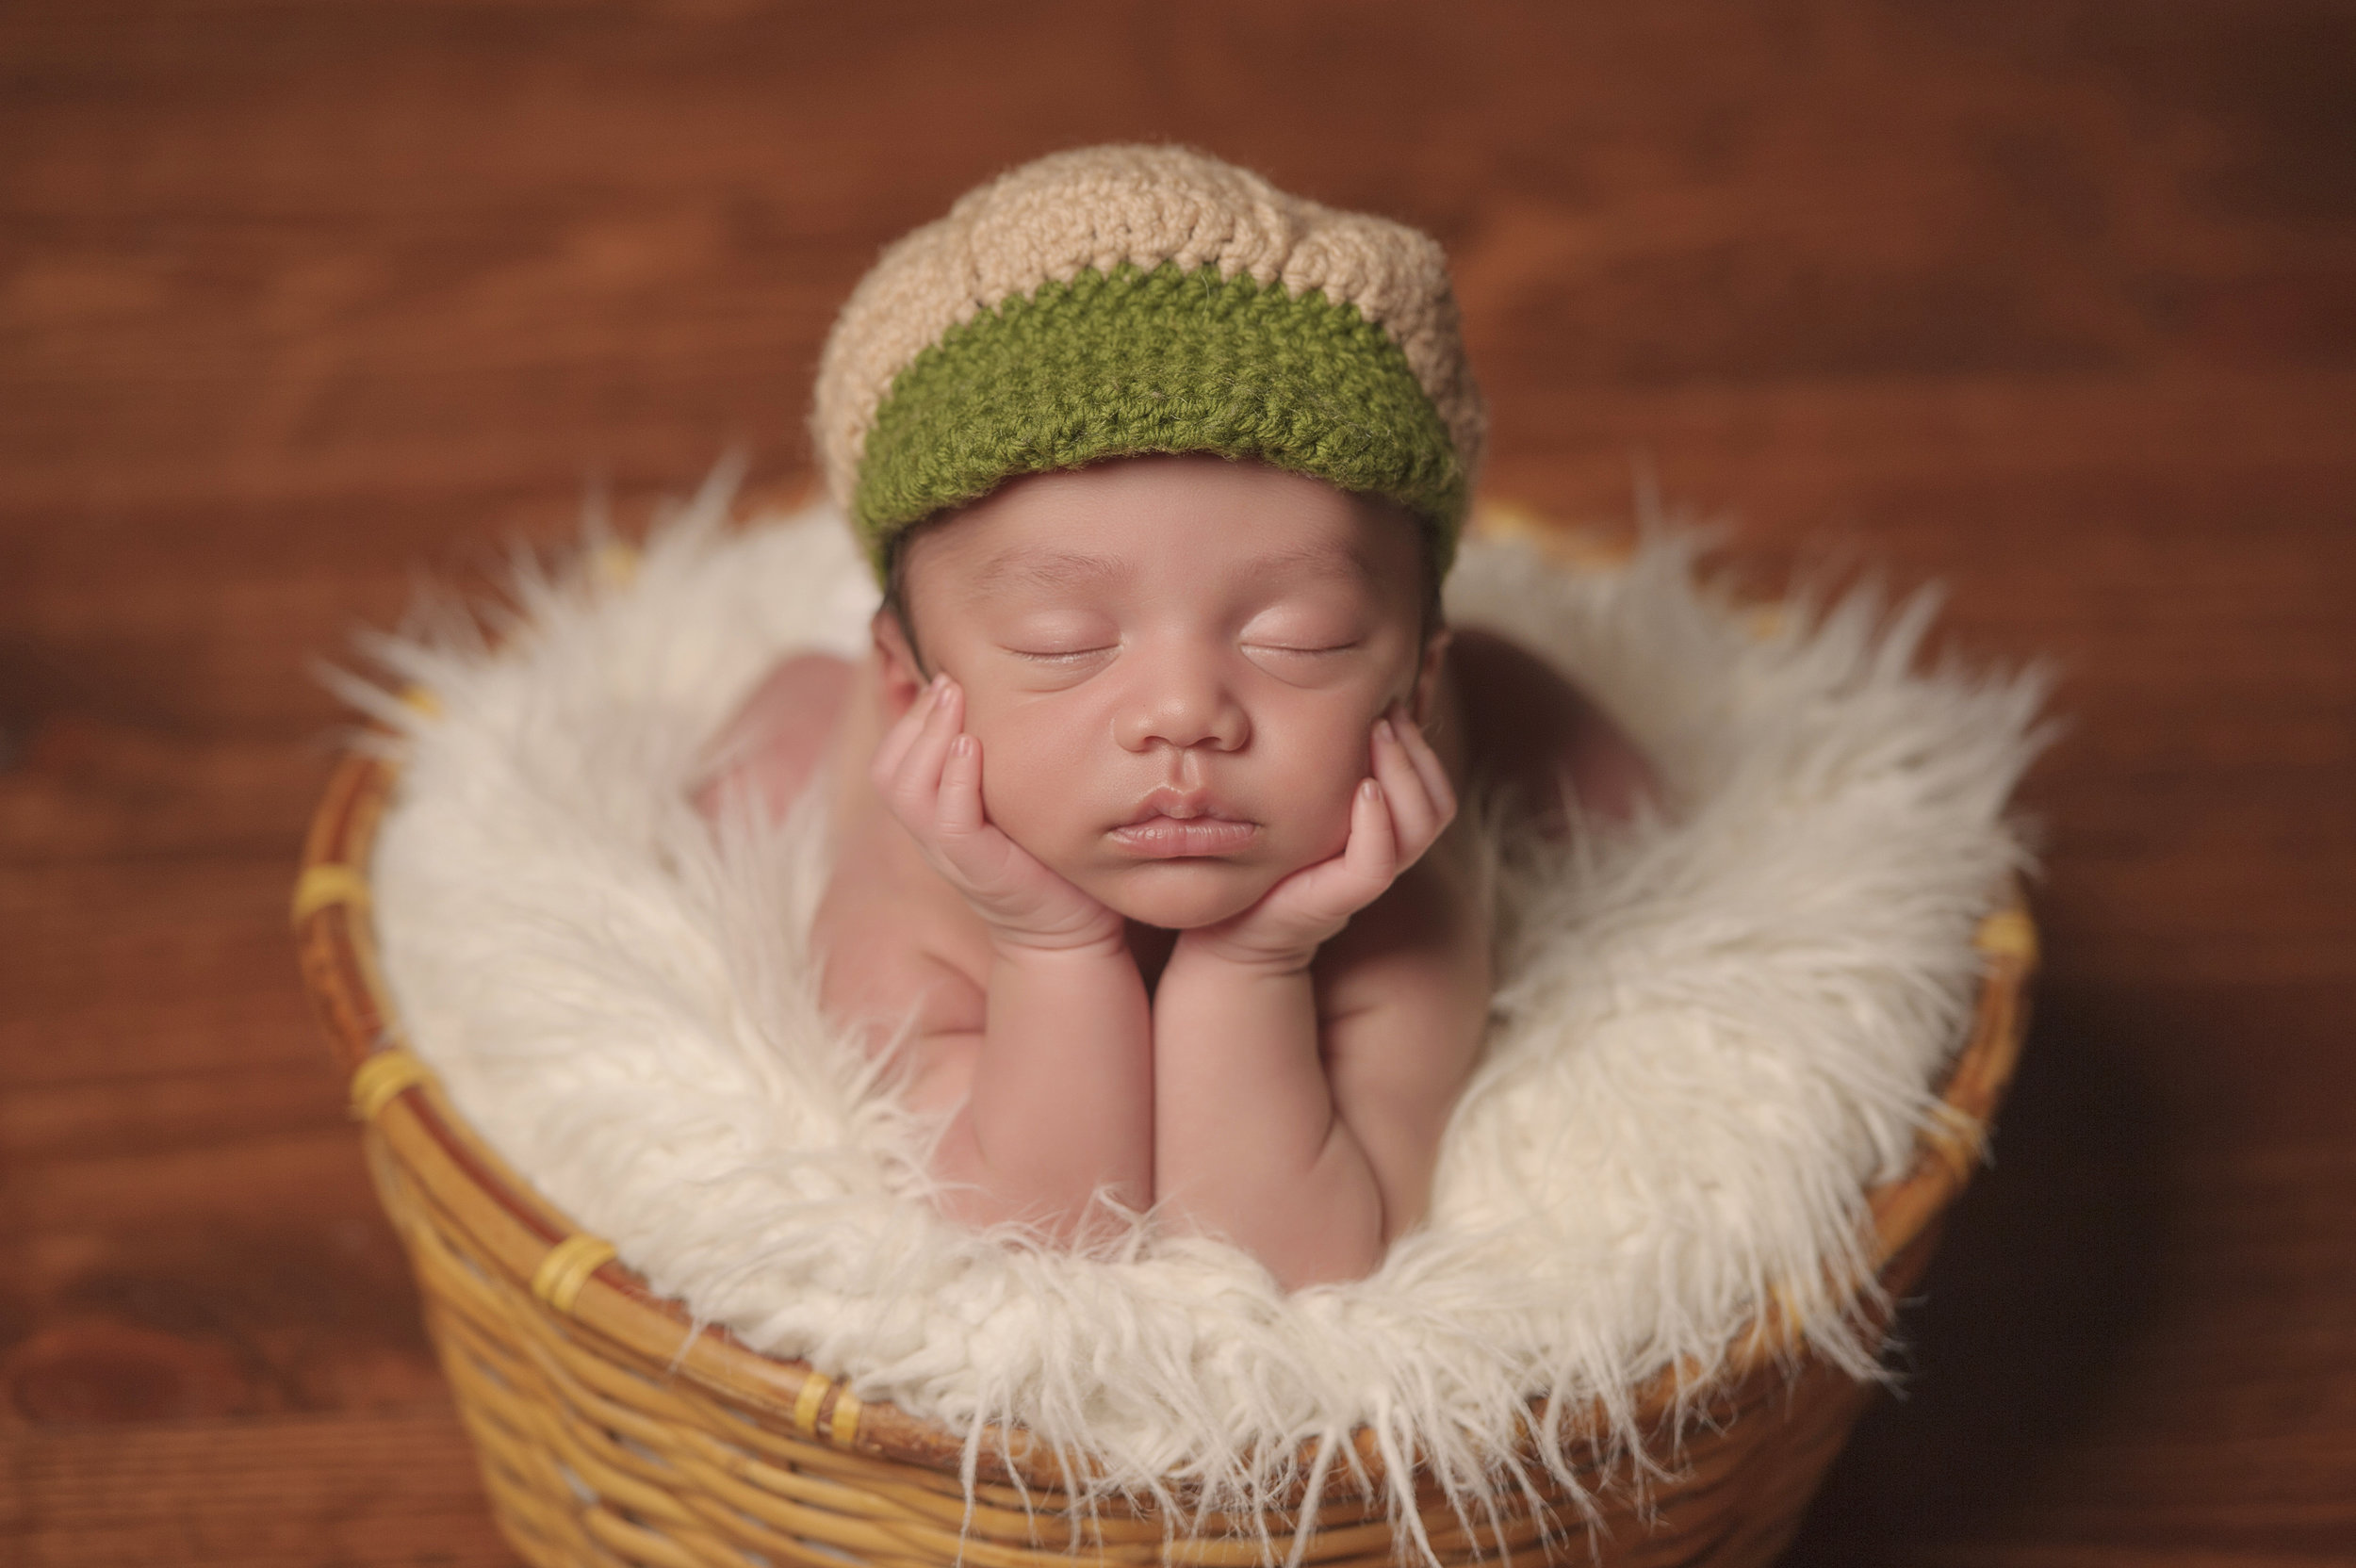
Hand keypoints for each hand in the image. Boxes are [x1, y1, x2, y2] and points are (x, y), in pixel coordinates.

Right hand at [870, 675, 1123, 952]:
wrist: (1071, 936)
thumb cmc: (1052, 863)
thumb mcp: (1018, 804)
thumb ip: (1003, 765)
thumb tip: (1013, 700)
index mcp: (935, 817)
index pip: (894, 759)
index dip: (912, 716)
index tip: (948, 679)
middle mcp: (932, 834)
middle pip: (887, 769)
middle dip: (914, 717)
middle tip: (949, 681)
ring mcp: (949, 854)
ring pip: (904, 789)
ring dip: (927, 737)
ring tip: (954, 701)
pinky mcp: (977, 869)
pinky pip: (946, 821)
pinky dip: (953, 779)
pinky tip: (973, 746)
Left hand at [1187, 705, 1458, 970]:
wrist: (1229, 929)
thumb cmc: (1261, 856)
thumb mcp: (1296, 803)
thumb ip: (1322, 768)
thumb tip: (1328, 703)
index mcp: (1382, 831)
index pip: (1433, 789)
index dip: (1423, 748)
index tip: (1391, 704)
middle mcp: (1384, 853)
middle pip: (1437, 804)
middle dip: (1418, 752)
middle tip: (1387, 713)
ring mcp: (1366, 877)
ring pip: (1421, 828)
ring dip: (1405, 775)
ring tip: (1379, 736)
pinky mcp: (1340, 900)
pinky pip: (1378, 863)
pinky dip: (1378, 823)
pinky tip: (1364, 789)